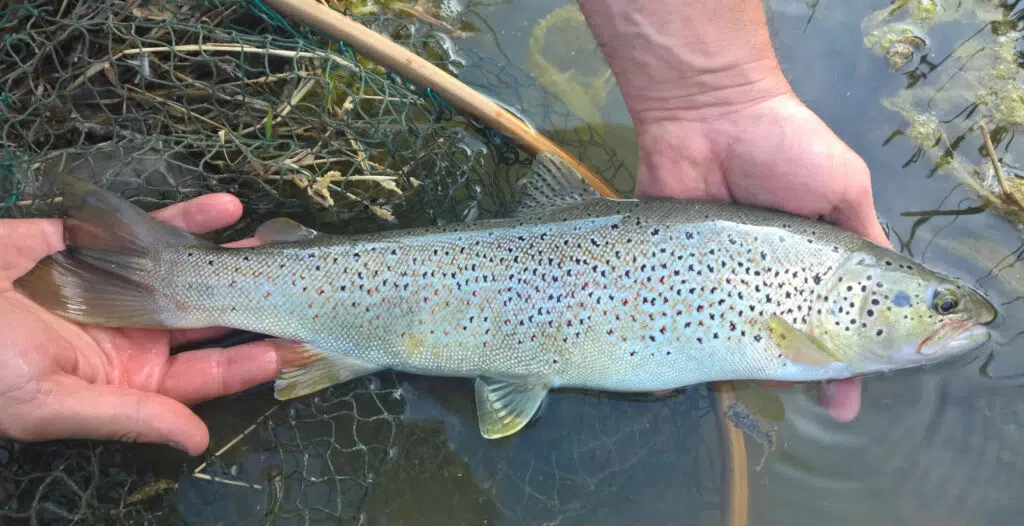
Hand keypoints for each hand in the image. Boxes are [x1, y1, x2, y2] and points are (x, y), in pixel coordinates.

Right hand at [0, 194, 279, 454]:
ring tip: (282, 246)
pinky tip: (228, 209)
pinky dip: (190, 218)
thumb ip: (129, 417)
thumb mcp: (51, 402)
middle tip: (307, 288)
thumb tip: (195, 442)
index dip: (252, 361)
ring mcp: (120, 287)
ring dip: (234, 259)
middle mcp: (133, 334)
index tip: (300, 345)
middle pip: (211, 321)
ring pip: (192, 273)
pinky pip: (152, 230)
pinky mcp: (97, 245)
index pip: (206, 375)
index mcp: (128, 379)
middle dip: (256, 305)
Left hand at [632, 93, 890, 421]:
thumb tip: (886, 297)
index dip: (846, 358)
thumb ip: (863, 237)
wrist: (706, 114)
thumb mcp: (844, 187)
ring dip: (749, 362)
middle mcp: (768, 268)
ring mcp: (722, 270)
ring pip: (737, 329)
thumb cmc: (786, 146)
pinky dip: (692, 339)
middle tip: (820, 400)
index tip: (850, 396)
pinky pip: (684, 311)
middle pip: (785, 331)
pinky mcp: (678, 265)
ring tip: (764, 389)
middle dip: (802, 369)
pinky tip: (700, 371)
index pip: (834, 317)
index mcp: (812, 253)